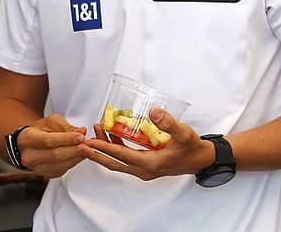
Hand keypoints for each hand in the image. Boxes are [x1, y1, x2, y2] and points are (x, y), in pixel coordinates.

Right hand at [16, 114, 87, 178]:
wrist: (28, 145)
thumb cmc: (39, 131)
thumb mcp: (50, 122)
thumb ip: (66, 126)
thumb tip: (81, 131)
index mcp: (28, 138)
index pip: (49, 141)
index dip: (66, 139)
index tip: (81, 136)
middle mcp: (29, 156)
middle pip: (56, 155)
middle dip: (74, 150)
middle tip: (88, 144)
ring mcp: (37, 168)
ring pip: (61, 165)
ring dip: (77, 157)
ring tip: (87, 149)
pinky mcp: (46, 175)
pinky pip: (63, 170)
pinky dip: (74, 162)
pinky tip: (80, 155)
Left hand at [76, 107, 214, 180]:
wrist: (201, 159)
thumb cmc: (192, 147)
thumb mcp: (183, 133)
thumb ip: (169, 123)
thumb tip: (153, 112)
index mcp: (150, 163)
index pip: (121, 155)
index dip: (104, 147)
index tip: (89, 142)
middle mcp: (144, 170)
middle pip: (114, 162)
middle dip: (96, 153)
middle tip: (79, 145)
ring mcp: (144, 169)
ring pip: (118, 161)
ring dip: (105, 148)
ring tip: (94, 132)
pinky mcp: (145, 165)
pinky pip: (125, 158)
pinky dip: (115, 148)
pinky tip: (110, 133)